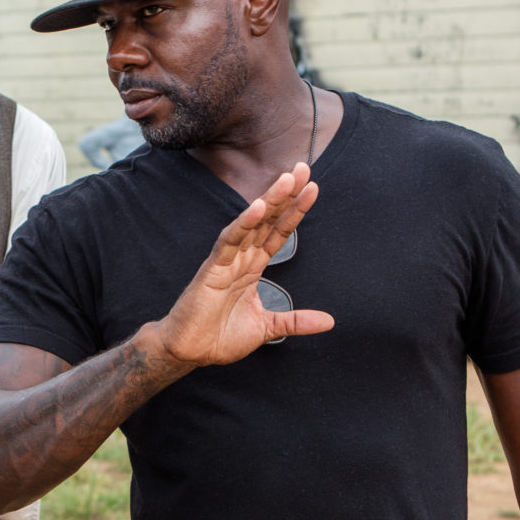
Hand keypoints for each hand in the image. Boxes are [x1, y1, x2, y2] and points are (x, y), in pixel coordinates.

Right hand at [146, 162, 330, 368]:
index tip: (313, 189)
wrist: (190, 352)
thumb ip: (295, 321)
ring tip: (287, 179)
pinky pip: (229, 242)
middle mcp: (241, 258)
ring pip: (251, 224)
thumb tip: (329, 321)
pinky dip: (243, 225)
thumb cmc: (219, 337)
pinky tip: (257, 208)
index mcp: (252, 267)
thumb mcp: (267, 328)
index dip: (295, 211)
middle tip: (303, 168)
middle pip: (267, 220)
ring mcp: (226, 261)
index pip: (278, 233)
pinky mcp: (211, 270)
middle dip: (285, 195)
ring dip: (270, 200)